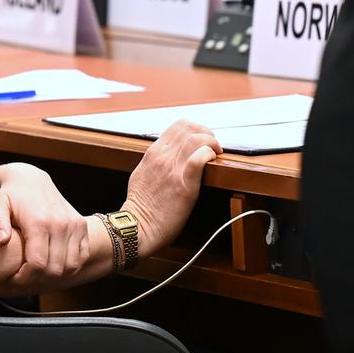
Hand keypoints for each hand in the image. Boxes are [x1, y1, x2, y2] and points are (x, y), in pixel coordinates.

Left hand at [0, 163, 89, 283]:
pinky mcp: (82, 226)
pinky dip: (70, 266)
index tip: (14, 278)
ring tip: (38, 273)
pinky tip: (54, 264)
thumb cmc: (11, 196)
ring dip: (55, 276)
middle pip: (55, 269)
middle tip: (24, 279)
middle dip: (38, 280)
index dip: (25, 277)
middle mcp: (61, 223)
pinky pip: (82, 256)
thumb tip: (2, 241)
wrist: (31, 180)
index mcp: (40, 221)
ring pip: (71, 266)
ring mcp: (75, 224)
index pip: (38, 264)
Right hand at [123, 121, 220, 258]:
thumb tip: (168, 156)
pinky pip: (199, 159)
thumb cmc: (141, 206)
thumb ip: (155, 162)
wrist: (138, 226)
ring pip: (196, 138)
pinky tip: (212, 161)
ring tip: (215, 153)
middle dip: (206, 133)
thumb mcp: (142, 174)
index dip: (196, 128)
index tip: (203, 139)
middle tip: (213, 145)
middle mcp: (163, 157)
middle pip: (189, 127)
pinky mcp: (184, 185)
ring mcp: (173, 170)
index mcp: (153, 153)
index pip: (178, 126)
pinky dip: (209, 155)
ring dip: (211, 142)